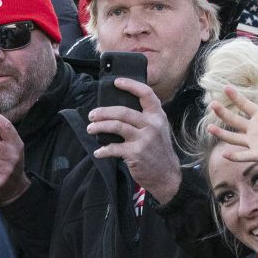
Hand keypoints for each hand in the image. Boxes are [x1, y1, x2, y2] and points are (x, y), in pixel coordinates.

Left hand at [87, 81, 182, 202]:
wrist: (167, 175)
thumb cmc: (158, 151)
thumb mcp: (159, 130)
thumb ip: (145, 118)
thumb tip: (119, 110)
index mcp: (158, 116)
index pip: (146, 93)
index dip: (131, 85)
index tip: (116, 81)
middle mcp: (152, 125)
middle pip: (123, 111)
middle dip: (104, 112)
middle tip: (92, 115)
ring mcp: (144, 139)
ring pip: (116, 126)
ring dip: (99, 127)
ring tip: (91, 129)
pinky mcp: (135, 153)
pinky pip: (113, 148)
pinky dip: (103, 150)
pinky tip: (98, 152)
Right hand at [206, 76, 257, 197]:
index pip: (246, 105)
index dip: (236, 97)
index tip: (226, 87)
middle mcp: (255, 129)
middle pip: (235, 120)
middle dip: (223, 113)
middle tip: (212, 104)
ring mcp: (255, 143)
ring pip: (234, 138)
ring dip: (222, 133)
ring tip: (209, 127)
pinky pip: (244, 155)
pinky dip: (234, 156)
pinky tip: (225, 154)